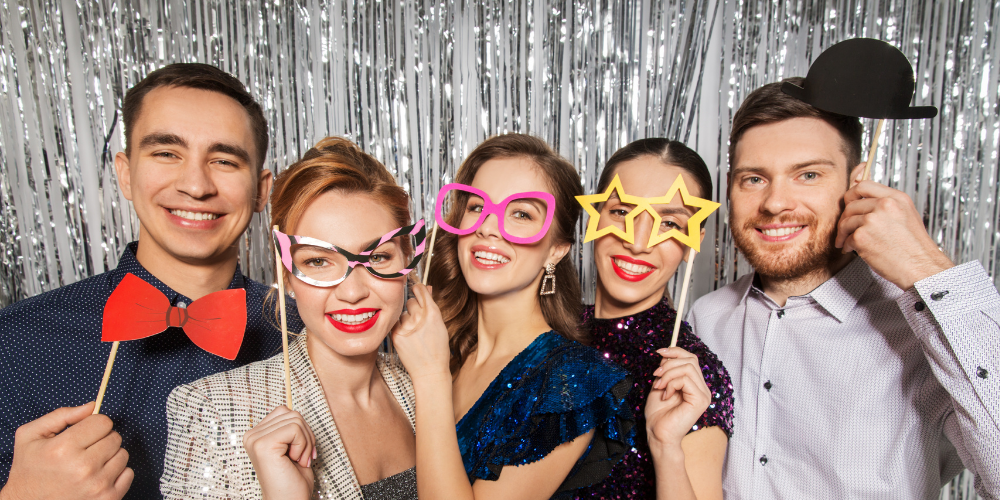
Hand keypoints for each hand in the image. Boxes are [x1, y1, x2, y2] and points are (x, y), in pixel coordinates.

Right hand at [1, 402, 132, 499]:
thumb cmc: (28, 470)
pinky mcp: (108, 499)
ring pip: (123, 455)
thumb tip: (92, 406)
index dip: (93, 424)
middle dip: (101, 440)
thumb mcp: (30, 436)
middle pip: (115, 437)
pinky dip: (116, 473)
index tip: (83, 433)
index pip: (103, 422)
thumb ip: (61, 415)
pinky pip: (128, 473)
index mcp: (63, 449)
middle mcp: (83, 468)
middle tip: (83, 451)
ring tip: (88, 465)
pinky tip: (96, 477)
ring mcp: (97, 486)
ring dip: (109, 457)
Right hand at [243, 406, 315, 499]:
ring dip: (305, 442)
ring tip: (298, 460)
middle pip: (292, 413)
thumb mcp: (292, 446)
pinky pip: (295, 428)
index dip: (301, 431)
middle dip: (306, 436)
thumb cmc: (293, 480)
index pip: (285, 411)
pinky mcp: (263, 445)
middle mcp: (251, 435)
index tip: (302, 453)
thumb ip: (289, 427)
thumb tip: (294, 411)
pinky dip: (303, 445)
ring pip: (296, 419)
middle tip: (302, 458)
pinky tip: (295, 461)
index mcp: (256, 435)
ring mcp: (255, 439)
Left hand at [391, 284, 451, 381]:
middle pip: (410, 301)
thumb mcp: (440, 325)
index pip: (420, 290)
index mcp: (433, 313)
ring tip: (414, 333)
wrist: (430, 371)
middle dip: (413, 307)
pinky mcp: (396, 335)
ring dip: (406, 319)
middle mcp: (419, 318)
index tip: (416, 289)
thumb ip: (431, 306)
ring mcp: (406, 326)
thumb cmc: (438, 349)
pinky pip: (395, 323)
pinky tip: (407, 337)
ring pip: (402, 313)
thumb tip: (426, 288)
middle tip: (418, 320)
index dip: (418, 289)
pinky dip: (400, 328)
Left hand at [646, 348, 710, 456]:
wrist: (658, 434)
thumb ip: (666, 370)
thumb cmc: (658, 414)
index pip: (691, 358)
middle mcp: (702, 388)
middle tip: (656, 375)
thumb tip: (667, 354)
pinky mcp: (700, 400)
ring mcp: (703, 394)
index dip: (675, 351)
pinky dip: (671, 384)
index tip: (659, 352)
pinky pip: (685, 380)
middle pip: (690, 360)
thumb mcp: (660, 384)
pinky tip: (666, 395)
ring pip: (687, 367)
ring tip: (659, 386)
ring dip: (668, 374)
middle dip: (668, 364)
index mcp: (695, 384)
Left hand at [836, 179, 953, 289]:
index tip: (848, 203)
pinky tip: (852, 250)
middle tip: (844, 228)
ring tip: (846, 241)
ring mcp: (872, 220)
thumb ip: (886, 206)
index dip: (852, 195)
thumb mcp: (906, 215)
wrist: (921, 267)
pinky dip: (847, 245)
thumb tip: (863, 203)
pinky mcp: (862, 236)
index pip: (864, 185)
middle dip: (845, 218)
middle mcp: (884, 205)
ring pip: (846, 222)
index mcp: (896, 198)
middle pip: (851, 204)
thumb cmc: (914, 247)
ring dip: (843, 233)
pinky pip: (847, 238)